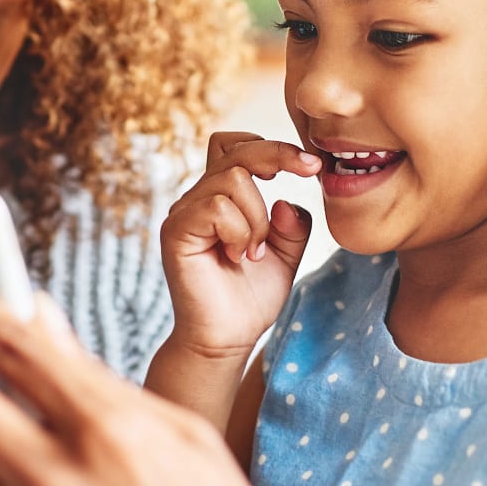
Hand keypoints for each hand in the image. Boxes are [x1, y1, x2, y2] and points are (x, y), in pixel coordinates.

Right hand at [160, 132, 321, 357]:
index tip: (311, 166)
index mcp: (220, 197)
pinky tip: (239, 256)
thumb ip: (292, 224)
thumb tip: (286, 200)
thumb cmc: (251, 299)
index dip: (272, 147)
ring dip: (257, 217)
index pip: (237, 146)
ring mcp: (183, 213)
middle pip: (236, 150)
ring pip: (233, 180)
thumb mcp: (286, 255)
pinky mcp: (176, 232)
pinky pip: (216, 207)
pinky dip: (239, 230)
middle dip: (279, 157)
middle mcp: (197, 198)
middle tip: (309, 172)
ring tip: (254, 251)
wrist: (228, 339)